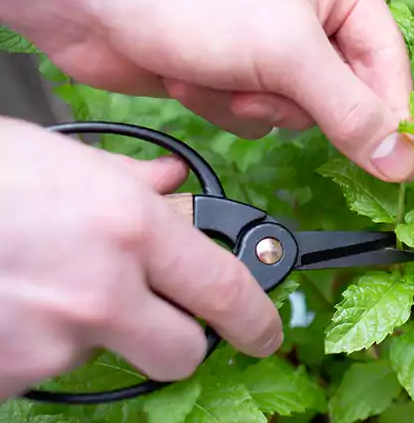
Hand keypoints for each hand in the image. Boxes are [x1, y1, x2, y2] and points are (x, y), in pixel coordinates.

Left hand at [0, 0, 413, 182]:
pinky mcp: (234, 68)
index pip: (387, 60)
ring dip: (251, 105)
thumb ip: (349, 111)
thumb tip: (400, 157)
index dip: (388, 115)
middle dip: (293, 100)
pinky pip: (254, 116)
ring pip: (294, 112)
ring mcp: (270, 40)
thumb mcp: (285, 52)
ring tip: (217, 69)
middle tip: (263, 84)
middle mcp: (309, 6)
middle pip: (342, 92)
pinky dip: (222, 106)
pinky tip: (193, 74)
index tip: (394, 163)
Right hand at [0, 118, 281, 398]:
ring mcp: (51, 342)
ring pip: (103, 357)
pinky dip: (34, 344)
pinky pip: (43, 371)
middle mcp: (102, 291)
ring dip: (87, 331)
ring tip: (39, 282)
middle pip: (181, 353)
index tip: (265, 331)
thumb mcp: (65, 159)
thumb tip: (172, 186)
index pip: (226, 291)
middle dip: (175, 338)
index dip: (256, 318)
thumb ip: (131, 183)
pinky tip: (7, 300)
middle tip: (149, 314)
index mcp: (130, 228)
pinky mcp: (8, 376)